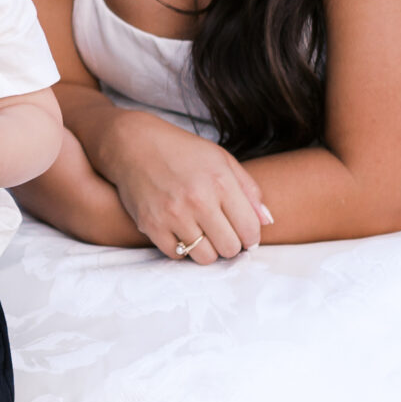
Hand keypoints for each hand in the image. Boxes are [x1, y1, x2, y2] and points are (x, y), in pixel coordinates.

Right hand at [96, 112, 269, 262]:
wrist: (133, 144)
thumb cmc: (182, 151)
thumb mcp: (221, 159)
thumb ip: (249, 190)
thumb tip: (267, 221)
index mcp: (220, 181)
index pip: (250, 229)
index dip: (251, 237)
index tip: (244, 234)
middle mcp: (198, 199)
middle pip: (230, 248)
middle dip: (230, 245)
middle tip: (222, 234)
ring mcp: (172, 214)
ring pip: (205, 257)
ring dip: (207, 250)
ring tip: (203, 234)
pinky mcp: (151, 225)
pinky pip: (177, 256)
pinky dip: (182, 249)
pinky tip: (181, 232)